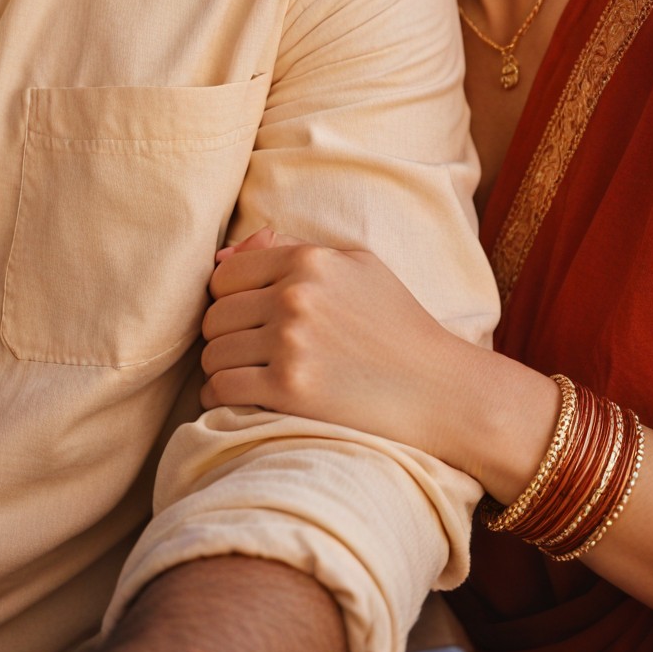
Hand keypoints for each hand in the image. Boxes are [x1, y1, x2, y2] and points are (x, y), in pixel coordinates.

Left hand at [200, 229, 476, 465]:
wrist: (440, 388)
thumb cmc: (398, 326)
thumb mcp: (356, 267)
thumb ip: (291, 251)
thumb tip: (222, 254)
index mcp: (310, 261)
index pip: (226, 275)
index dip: (230, 300)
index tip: (247, 320)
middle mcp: (296, 296)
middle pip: (215, 316)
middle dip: (226, 337)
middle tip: (250, 354)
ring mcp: (292, 342)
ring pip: (213, 353)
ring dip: (223, 369)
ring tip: (249, 377)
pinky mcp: (289, 389)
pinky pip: (221, 389)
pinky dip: (221, 399)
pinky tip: (245, 400)